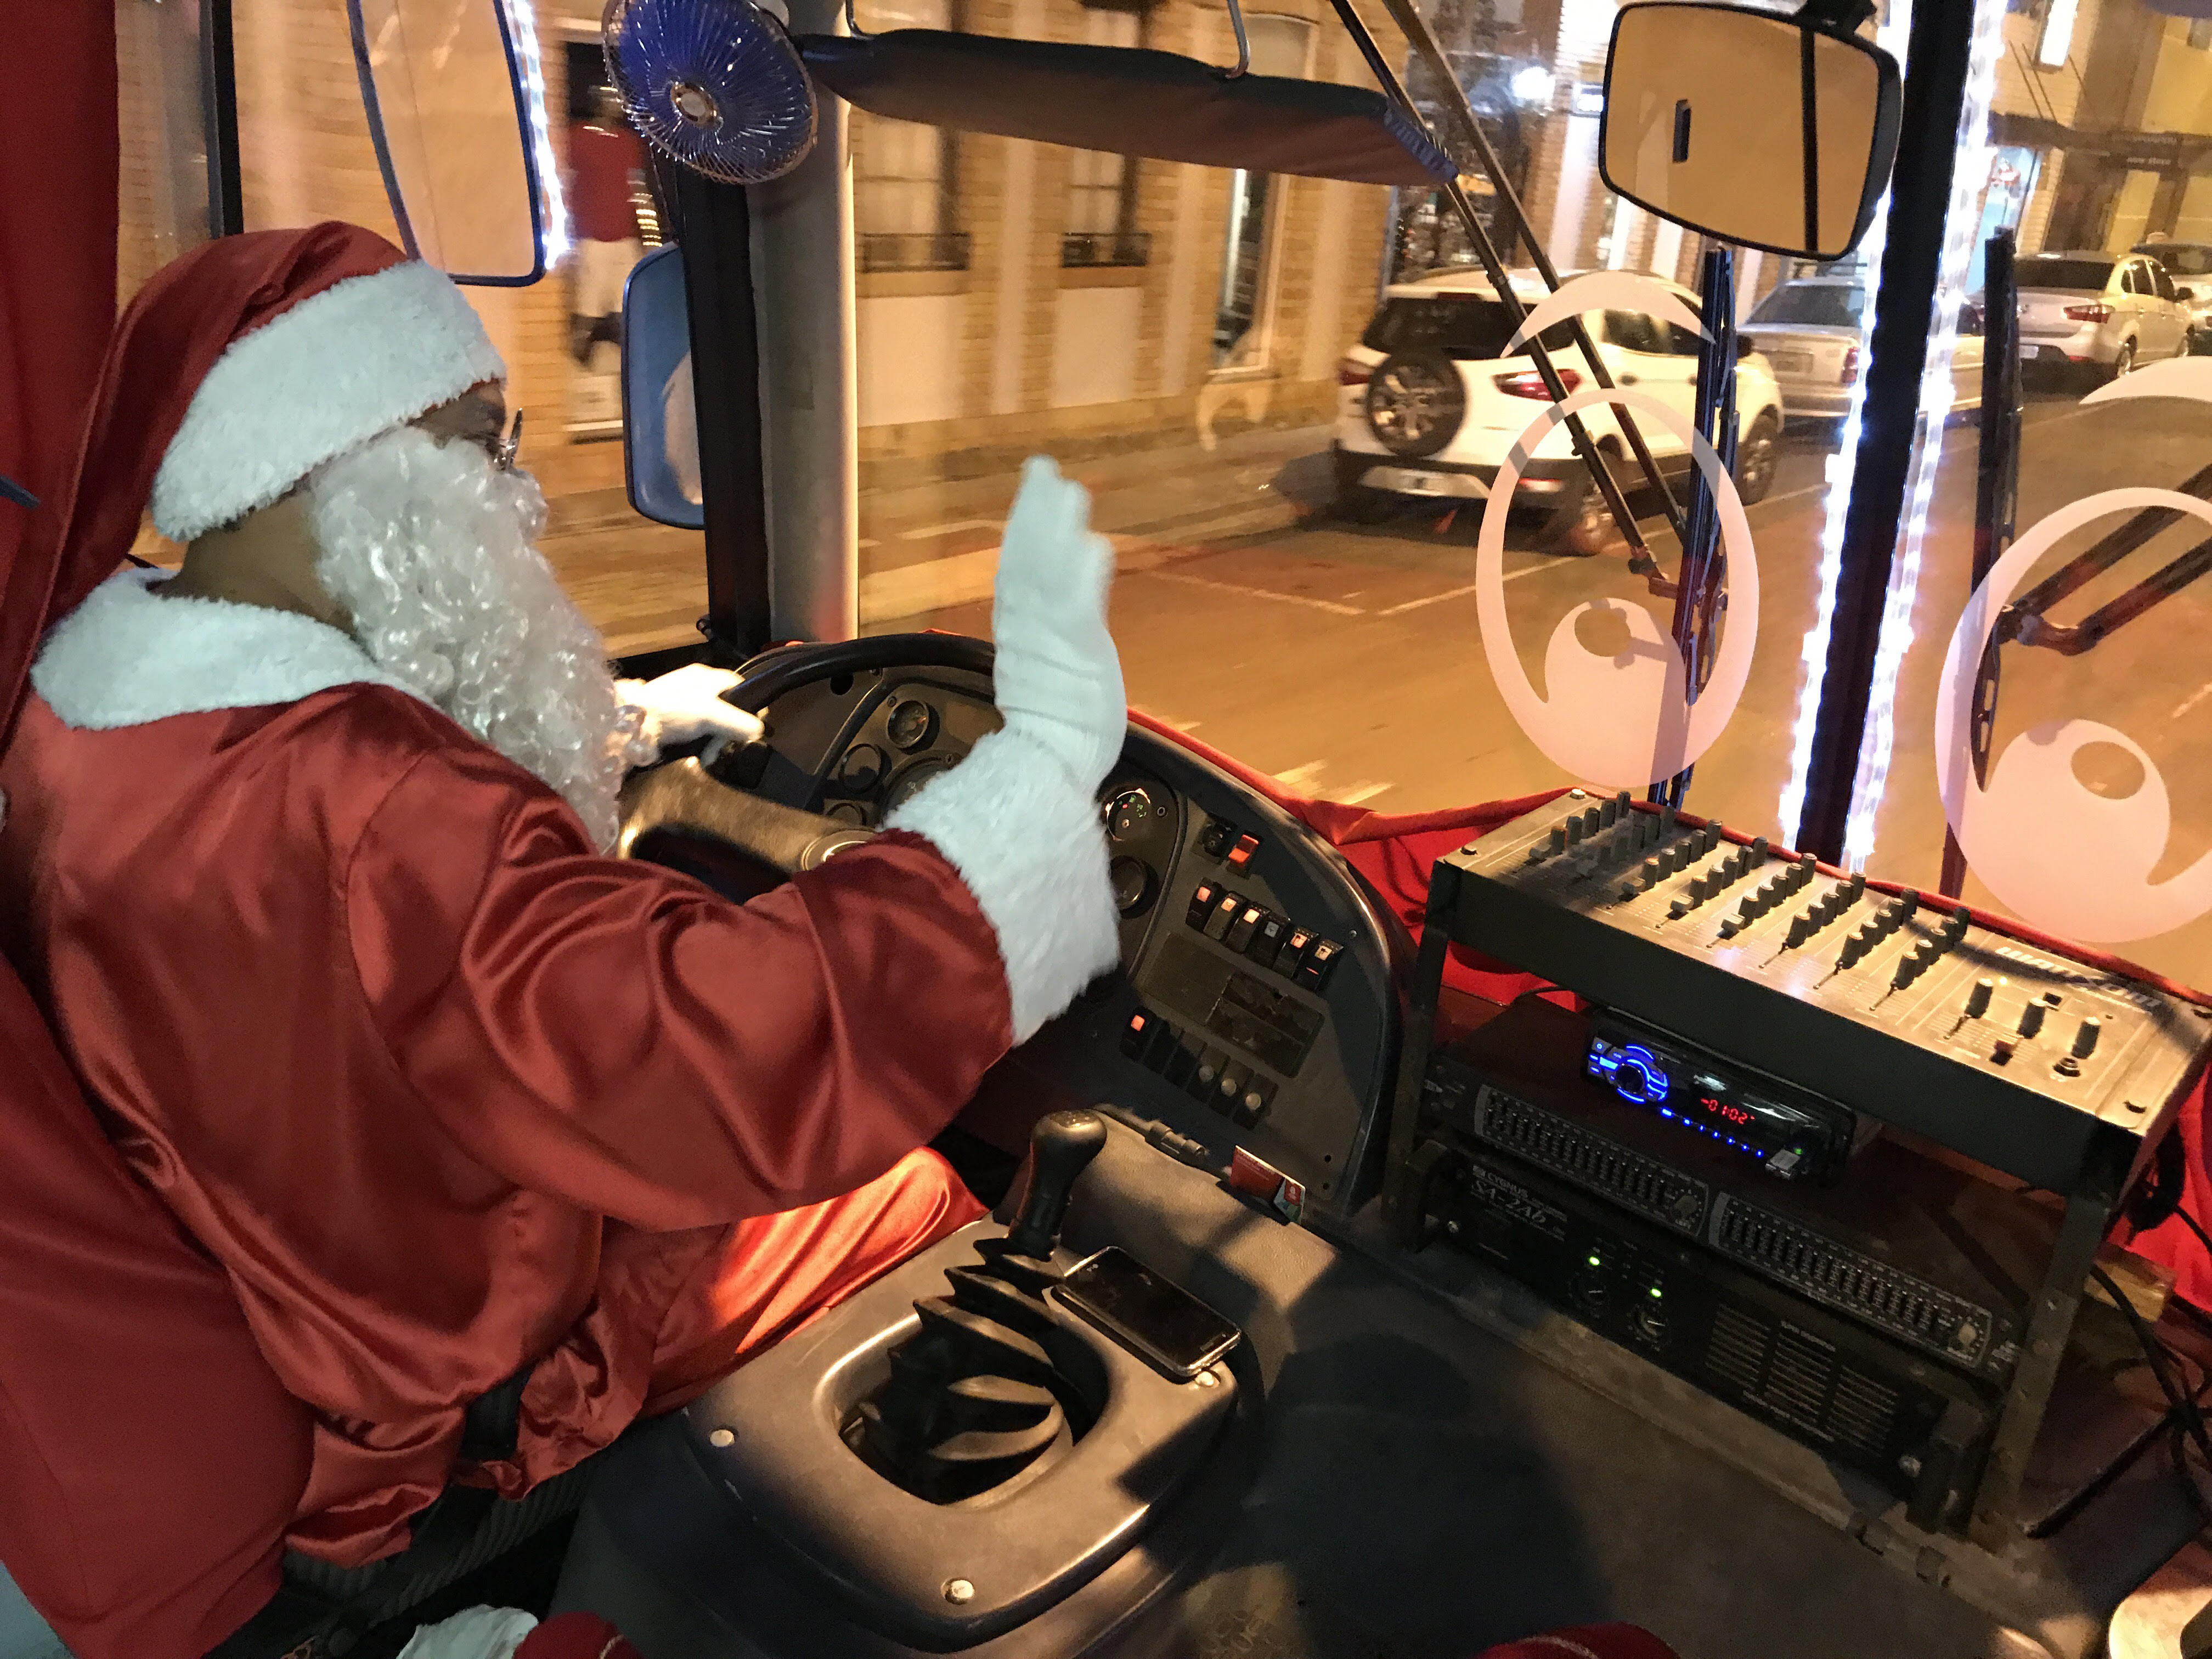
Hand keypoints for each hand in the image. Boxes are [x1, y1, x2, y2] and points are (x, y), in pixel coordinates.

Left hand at [616, 662, 763, 761]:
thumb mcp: (711, 715)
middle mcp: (696, 685)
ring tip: (710, 756)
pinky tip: (697, 754)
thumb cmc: (674, 711)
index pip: (739, 685)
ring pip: (711, 721)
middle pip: (726, 707)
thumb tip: (760, 730)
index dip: (750, 703)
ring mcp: (682, 701)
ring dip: (714, 740)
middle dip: (729, 730)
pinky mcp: (671, 717)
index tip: (754, 726)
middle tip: (726, 749)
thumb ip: (738, 722)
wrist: (632, 722)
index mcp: (707, 675)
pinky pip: (695, 730)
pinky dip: (699, 742)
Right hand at [991, 457, 1123, 792]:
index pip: (1017, 568)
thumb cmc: (1051, 733)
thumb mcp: (1038, 677)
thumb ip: (1039, 642)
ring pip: (1047, 571)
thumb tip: (1040, 624)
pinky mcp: (1075, 652)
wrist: (1044, 768)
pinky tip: (1094, 545)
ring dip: (1056, 528)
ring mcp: (1049, 637)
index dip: (1024, 526)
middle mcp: (1026, 627)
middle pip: (1025, 558)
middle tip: (1042, 466)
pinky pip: (1077, 607)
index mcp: (1017, 632)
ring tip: (1068, 487)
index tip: (1031, 487)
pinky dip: (1082, 576)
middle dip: (1034, 511)